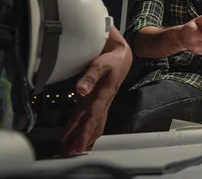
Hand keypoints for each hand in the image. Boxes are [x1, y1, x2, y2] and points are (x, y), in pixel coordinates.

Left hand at [60, 28, 131, 155]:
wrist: (122, 58)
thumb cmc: (111, 61)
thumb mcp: (100, 65)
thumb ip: (90, 77)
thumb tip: (80, 90)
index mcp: (104, 95)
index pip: (93, 117)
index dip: (84, 132)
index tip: (78, 146)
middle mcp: (102, 102)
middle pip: (93, 125)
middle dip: (82, 141)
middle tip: (70, 154)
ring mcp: (99, 103)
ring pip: (91, 124)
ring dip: (81, 137)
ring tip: (69, 149)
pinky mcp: (95, 101)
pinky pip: (88, 118)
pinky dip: (80, 129)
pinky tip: (72, 135)